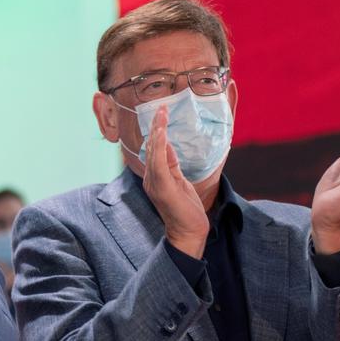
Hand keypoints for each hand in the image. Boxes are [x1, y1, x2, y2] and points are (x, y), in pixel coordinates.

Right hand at [141, 106, 208, 257]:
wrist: (188, 233)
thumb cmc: (186, 210)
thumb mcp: (180, 182)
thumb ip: (172, 165)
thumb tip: (169, 147)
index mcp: (155, 177)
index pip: (155, 150)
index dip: (157, 132)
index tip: (161, 114)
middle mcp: (151, 178)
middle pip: (152, 147)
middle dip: (156, 126)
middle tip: (160, 107)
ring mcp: (155, 183)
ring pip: (154, 152)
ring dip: (157, 131)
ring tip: (161, 114)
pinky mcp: (162, 187)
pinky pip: (158, 163)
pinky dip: (159, 146)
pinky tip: (161, 133)